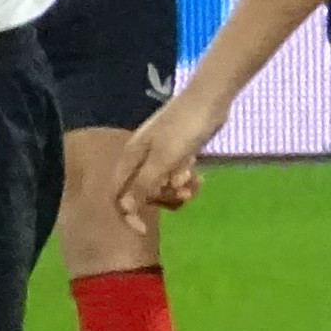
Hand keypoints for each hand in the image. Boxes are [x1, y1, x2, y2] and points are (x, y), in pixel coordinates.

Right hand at [115, 91, 223, 227]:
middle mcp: (141, 158)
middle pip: (142, 193)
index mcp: (131, 157)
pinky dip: (186, 181)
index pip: (119, 194)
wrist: (210, 100)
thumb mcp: (164, 160)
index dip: (128, 214)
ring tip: (193, 183)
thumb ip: (144, 185)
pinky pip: (176, 177)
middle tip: (182, 193)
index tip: (143, 230)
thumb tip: (126, 209)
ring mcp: (160, 155)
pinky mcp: (178, 153)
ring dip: (177, 191)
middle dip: (162, 198)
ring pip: (161, 186)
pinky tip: (199, 178)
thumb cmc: (184, 128)